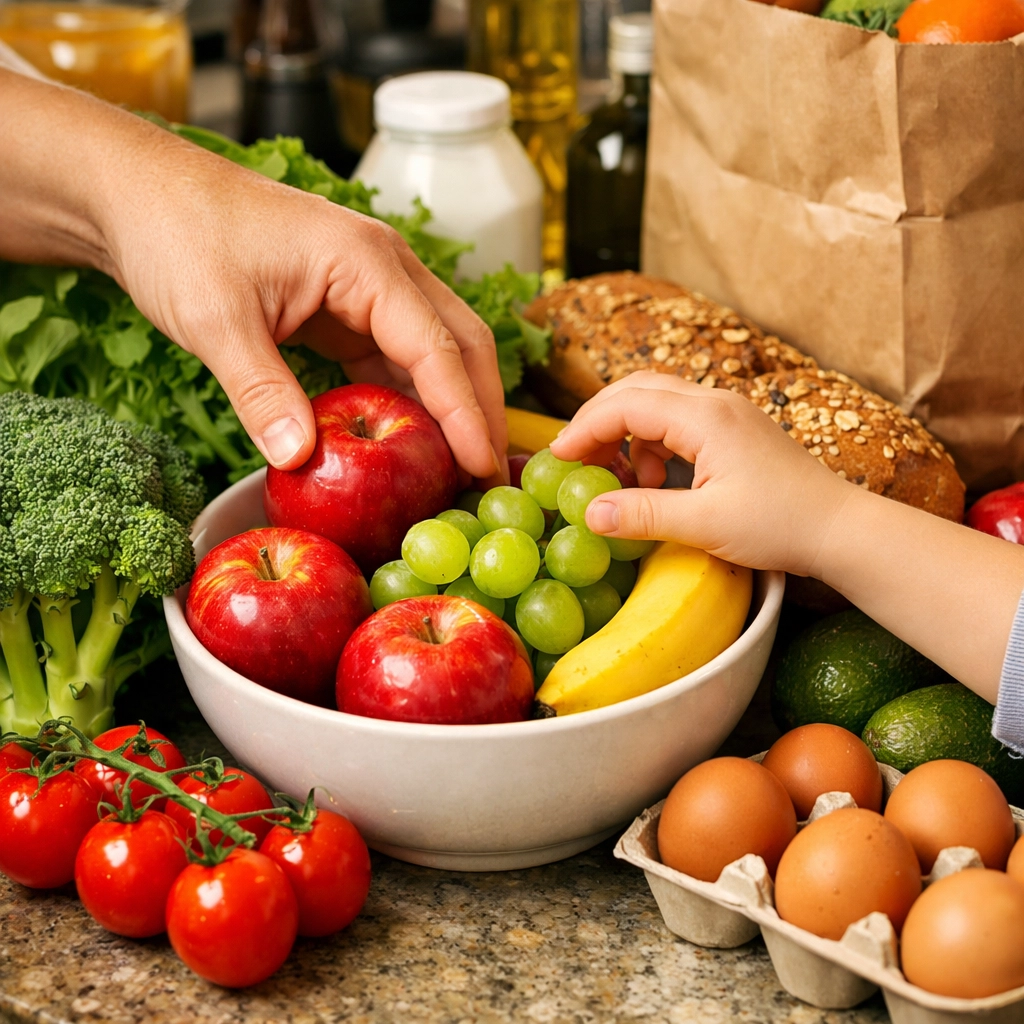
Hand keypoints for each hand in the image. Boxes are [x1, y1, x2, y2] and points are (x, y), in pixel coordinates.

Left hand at [107, 144, 505, 478]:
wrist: (139, 193)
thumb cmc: (177, 234)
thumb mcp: (215, 319)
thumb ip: (261, 391)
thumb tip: (300, 459)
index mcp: (366, 261)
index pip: (438, 347)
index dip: (465, 413)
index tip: (484, 466)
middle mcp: (384, 269)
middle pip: (462, 342)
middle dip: (482, 409)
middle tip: (491, 476)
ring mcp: (369, 287)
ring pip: (436, 351)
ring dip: (452, 407)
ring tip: (459, 469)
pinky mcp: (347, 307)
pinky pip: (395, 357)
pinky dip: (410, 399)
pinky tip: (409, 441)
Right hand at [549, 372, 849, 574]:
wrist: (840, 529)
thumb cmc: (780, 525)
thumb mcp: (704, 526)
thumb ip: (642, 515)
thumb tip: (588, 514)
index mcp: (705, 417)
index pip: (625, 404)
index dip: (584, 428)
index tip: (558, 458)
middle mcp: (714, 401)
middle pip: (636, 389)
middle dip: (598, 420)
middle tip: (575, 458)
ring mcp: (727, 412)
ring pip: (656, 401)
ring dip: (626, 434)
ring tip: (622, 479)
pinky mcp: (734, 429)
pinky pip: (677, 420)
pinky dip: (653, 443)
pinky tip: (658, 481)